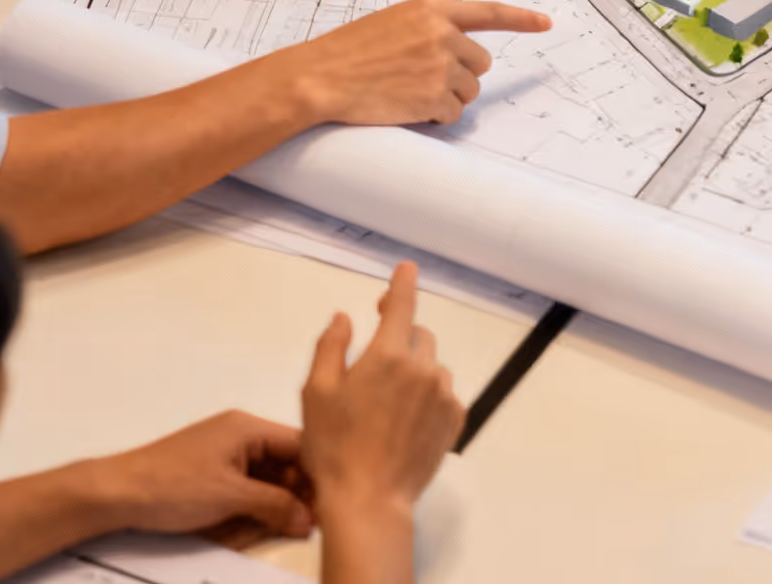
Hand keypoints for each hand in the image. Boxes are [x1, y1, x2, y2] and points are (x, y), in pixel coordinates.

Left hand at [90, 409, 313, 538]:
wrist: (118, 494)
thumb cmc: (171, 485)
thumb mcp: (230, 497)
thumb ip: (274, 505)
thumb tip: (308, 518)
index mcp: (248, 428)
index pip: (299, 444)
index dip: (316, 473)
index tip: (330, 502)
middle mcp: (239, 435)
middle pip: (284, 463)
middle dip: (294, 494)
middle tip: (306, 524)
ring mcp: (224, 455)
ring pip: (266, 479)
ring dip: (273, 504)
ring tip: (279, 527)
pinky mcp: (212, 474)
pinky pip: (245, 488)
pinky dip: (252, 507)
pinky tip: (254, 525)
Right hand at [279, 0, 548, 125]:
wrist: (320, 76)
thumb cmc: (349, 50)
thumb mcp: (394, 22)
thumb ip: (430, 29)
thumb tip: (464, 53)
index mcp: (432, 9)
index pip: (489, 12)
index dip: (521, 19)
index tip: (546, 23)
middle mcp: (442, 34)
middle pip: (481, 62)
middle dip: (462, 74)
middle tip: (425, 77)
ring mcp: (440, 66)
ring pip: (469, 91)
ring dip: (447, 97)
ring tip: (409, 91)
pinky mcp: (434, 97)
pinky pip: (453, 114)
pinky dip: (436, 117)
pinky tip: (408, 107)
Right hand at [302, 263, 463, 536]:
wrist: (369, 502)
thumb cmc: (334, 448)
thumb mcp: (317, 393)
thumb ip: (331, 347)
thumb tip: (344, 318)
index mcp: (387, 355)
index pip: (401, 305)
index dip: (402, 283)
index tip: (406, 268)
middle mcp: (422, 368)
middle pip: (417, 336)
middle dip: (400, 339)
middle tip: (376, 363)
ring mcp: (443, 395)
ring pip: (432, 365)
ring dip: (415, 370)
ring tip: (389, 403)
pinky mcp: (455, 420)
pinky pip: (444, 393)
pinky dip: (428, 396)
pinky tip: (406, 421)